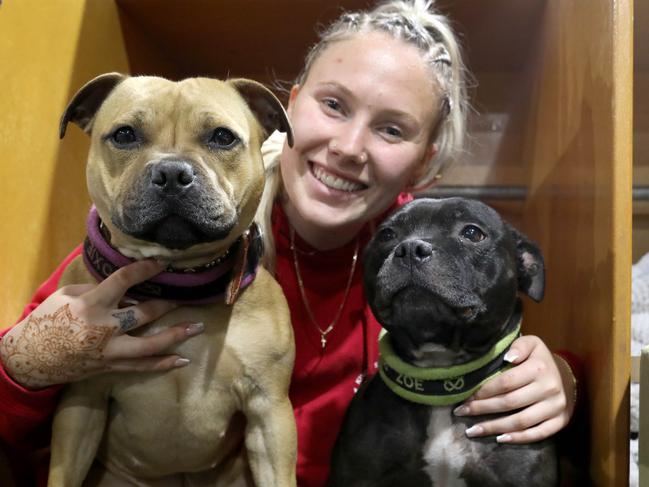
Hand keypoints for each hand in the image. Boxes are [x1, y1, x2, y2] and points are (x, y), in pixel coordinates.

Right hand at [0, 260, 203, 389]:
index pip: (124, 281)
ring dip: (176, 335)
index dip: (146, 269)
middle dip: (168, 304)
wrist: (30, 358)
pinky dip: (162, 364)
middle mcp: (104, 328)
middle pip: (144, 314)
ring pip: (149, 345)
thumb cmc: (47, 320)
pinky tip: (181, 360)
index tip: (164, 262)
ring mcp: (109, 351)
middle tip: (187, 295)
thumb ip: (97, 290)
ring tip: (197, 327)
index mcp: (91, 305)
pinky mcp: (110, 366)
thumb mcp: (67, 295)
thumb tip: (126, 287)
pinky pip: (141, 367)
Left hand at [452, 335, 575, 443]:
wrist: (567, 375)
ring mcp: (555, 407)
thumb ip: (518, 346)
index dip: (484, 391)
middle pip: (509, 402)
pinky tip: (500, 439)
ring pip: (521, 421)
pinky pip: (538, 434)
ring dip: (494, 428)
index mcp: (539, 368)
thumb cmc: (539, 359)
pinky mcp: (560, 421)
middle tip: (461, 412)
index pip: (506, 382)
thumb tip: (508, 357)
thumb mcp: (532, 344)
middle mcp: (549, 388)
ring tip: (473, 430)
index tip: (465, 397)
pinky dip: (518, 439)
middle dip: (482, 409)